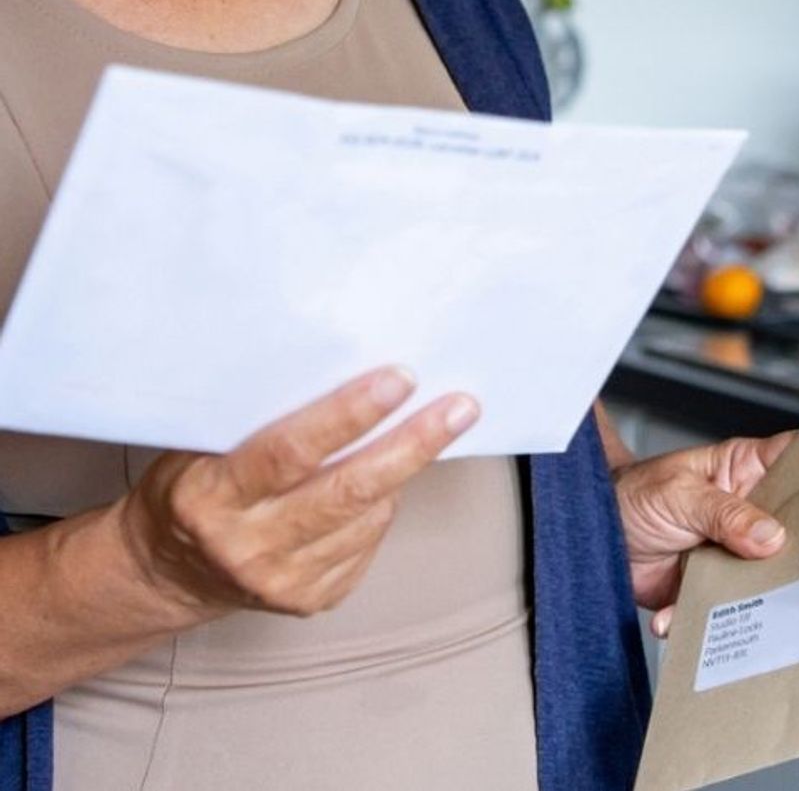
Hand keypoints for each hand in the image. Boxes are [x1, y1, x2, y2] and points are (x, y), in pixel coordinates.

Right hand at [117, 365, 478, 620]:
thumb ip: (261, 420)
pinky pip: (368, 542)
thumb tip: (349, 369)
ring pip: (368, 516)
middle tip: (460, 406)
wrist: (165, 572)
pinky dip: (382, 506)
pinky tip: (383, 482)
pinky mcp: (309, 601)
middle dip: (413, 443)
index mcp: (210, 496)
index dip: (349, 414)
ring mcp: (280, 581)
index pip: (291, 452)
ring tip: (434, 426)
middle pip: (347, 490)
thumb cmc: (193, 487)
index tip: (400, 378)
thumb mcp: (202, 446)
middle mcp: (245, 545)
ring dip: (405, 468)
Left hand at [614, 432, 795, 636]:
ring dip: (750, 597)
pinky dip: (696, 620)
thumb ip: (725, 513)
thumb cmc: (634, 493)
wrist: (590, 535)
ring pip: (764, 577)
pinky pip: (719, 609)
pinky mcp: (710, 587)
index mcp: (748, 471)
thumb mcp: (679, 493)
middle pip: (794, 528)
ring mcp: (733, 552)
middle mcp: (749, 513)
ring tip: (735, 606)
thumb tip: (772, 535)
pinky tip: (672, 616)